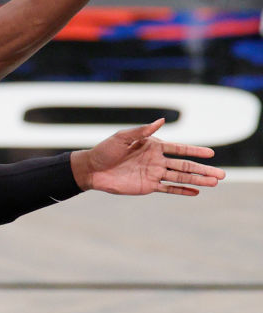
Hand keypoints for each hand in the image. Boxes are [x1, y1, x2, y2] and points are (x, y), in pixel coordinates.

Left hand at [71, 118, 224, 195]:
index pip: (179, 148)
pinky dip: (181, 190)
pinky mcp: (147, 186)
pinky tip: (195, 191)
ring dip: (197, 180)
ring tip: (214, 183)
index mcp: (152, 146)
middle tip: (221, 174)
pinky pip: (168, 188)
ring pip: (180, 177)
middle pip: (184, 165)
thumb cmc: (105, 150)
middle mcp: (156, 160)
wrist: (92, 169)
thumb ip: (142, 131)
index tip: (211, 154)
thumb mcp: (122, 137)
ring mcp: (153, 174)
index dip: (195, 151)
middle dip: (202, 169)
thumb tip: (161, 121)